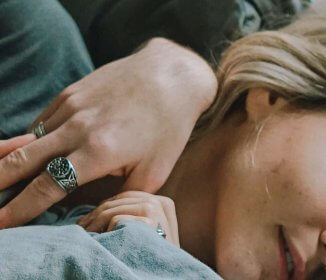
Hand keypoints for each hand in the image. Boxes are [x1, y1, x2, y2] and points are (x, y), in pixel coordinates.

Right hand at [0, 38, 216, 228]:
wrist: (171, 76)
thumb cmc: (168, 127)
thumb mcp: (154, 172)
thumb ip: (120, 196)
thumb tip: (96, 214)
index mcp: (98, 152)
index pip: (47, 186)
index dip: (20, 209)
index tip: (2, 224)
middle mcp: (77, 129)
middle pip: (22, 161)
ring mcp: (70, 108)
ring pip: (28, 141)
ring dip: (10, 163)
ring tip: (2, 182)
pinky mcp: (69, 95)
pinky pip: (40, 123)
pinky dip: (30, 141)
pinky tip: (28, 156)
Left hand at [78, 191, 178, 246]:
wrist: (160, 272)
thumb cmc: (151, 254)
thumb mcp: (149, 229)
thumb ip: (136, 213)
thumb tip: (105, 205)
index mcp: (163, 202)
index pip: (127, 196)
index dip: (107, 205)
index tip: (92, 219)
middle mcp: (161, 203)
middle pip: (118, 200)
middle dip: (97, 213)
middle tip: (82, 226)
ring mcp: (155, 211)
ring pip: (112, 210)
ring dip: (95, 223)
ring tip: (86, 234)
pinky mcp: (149, 222)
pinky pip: (116, 219)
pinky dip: (106, 232)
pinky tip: (104, 242)